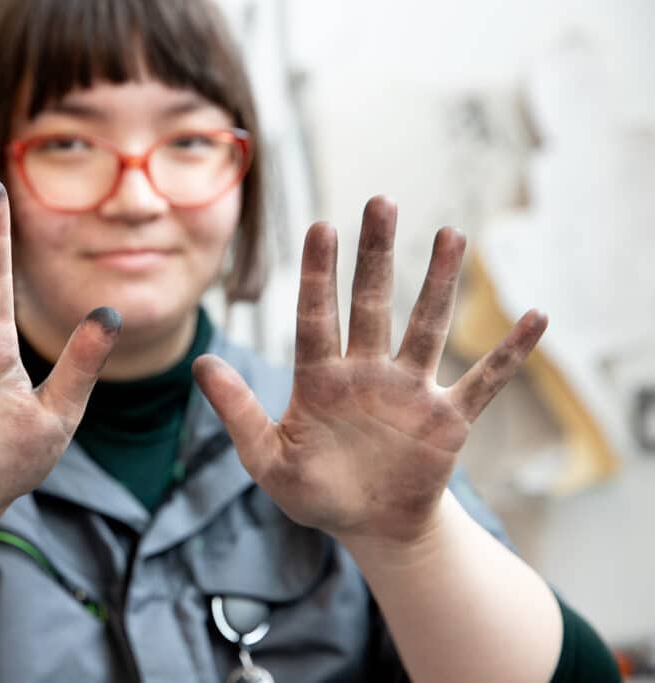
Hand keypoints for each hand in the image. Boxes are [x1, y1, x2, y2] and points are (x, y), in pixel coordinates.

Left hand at [194, 196, 545, 546]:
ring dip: (441, 284)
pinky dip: (510, 355)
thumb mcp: (267, 459)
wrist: (369, 527)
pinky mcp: (447, 420)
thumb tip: (199, 361)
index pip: (316, 318)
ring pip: (426, 327)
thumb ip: (238, 412)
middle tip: (381, 201)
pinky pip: (484, 382)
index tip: (321, 226)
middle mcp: (366, 373)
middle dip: (377, 255)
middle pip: (373, 304)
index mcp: (320, 380)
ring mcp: (410, 392)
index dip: (319, 275)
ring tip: (451, 234)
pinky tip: (535, 318)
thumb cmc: (315, 492)